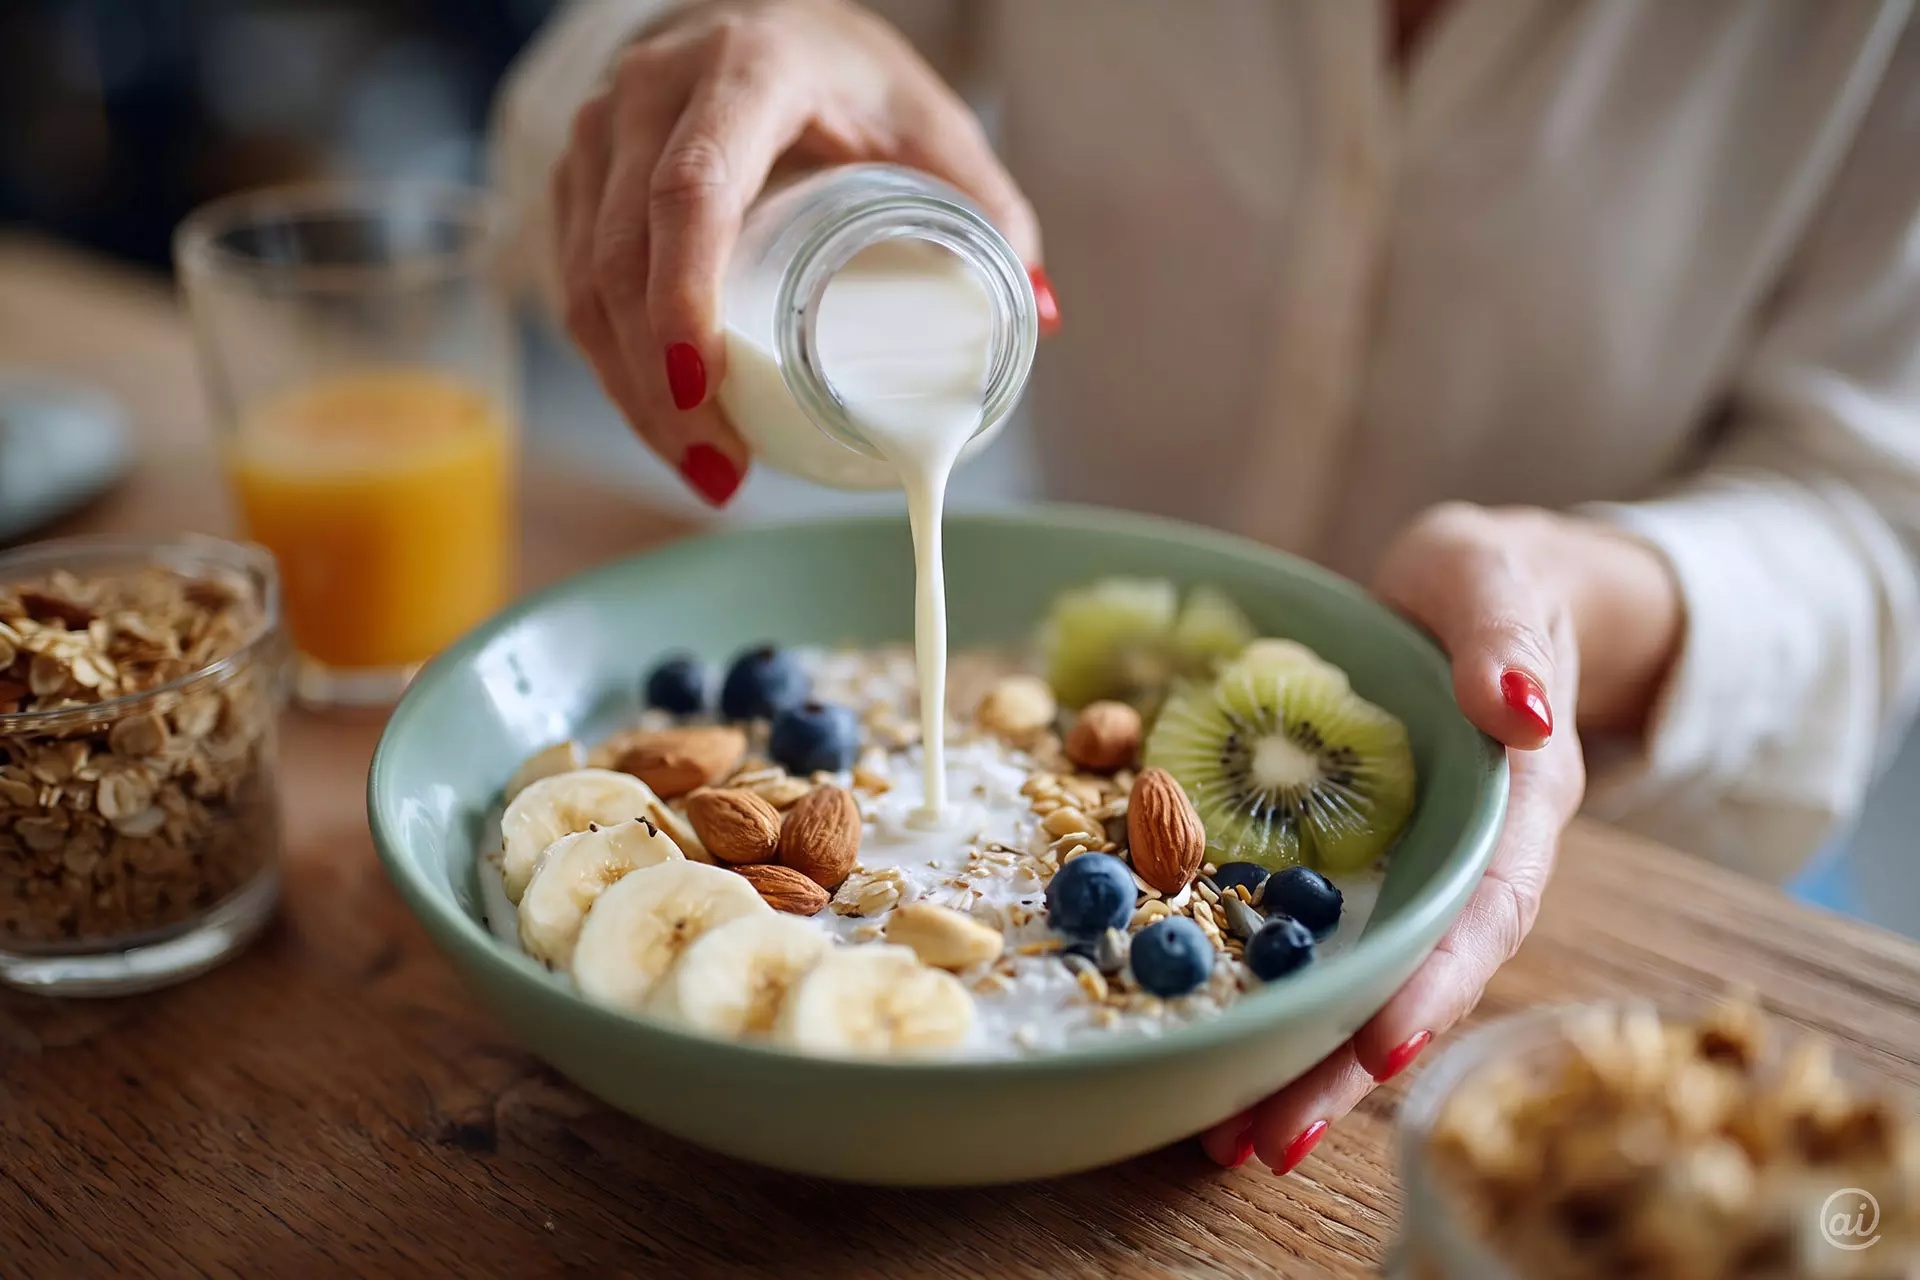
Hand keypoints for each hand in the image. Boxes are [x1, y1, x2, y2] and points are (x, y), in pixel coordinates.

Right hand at [550, 0, 1046, 506]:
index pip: (692, 191)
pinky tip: (667, 426)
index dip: (685, 298)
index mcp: (747, 71)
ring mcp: (600, 132)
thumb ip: (989, 210)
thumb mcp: (932, 127)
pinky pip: (574, 282)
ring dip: (633, 390)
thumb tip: (1037, 315)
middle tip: (721, 468)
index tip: (704, 391)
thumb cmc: (852, 82)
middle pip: (625, 253)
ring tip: (705, 467)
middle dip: (660, 381)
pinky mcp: (577, 177)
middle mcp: (653, 92)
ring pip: (585, 278)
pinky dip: (615, 365)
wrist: (760, 24)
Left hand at [1199, 503, 1681, 1173]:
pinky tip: (1205, 1043)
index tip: (1379, 1049)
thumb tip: (1521, 711)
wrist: (1461, 596)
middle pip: (1412, 977)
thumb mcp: (1497, 584)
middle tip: (1266, 1138)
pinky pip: (1302, 934)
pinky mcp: (1340, 858)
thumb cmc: (1488, 584)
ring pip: (1355, 977)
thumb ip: (1509, 638)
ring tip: (1225, 1134)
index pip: (1485, 906)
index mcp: (1517, 803)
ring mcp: (1398, 865)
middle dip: (1343, 1064)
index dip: (1436, 982)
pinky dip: (1262, 990)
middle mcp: (1461, 855)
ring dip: (1297, 1058)